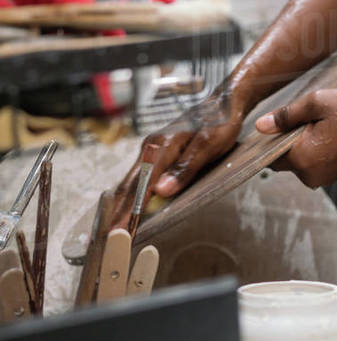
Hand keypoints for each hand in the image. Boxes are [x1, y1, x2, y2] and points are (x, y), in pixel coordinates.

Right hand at [112, 86, 244, 224]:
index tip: (119, 230)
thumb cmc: (219, 123)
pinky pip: (140, 177)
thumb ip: (185, 168)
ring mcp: (152, 150)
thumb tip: (162, 190)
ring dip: (122, 205)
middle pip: (130, 184)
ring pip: (133, 181)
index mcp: (163, 145)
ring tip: (113, 228)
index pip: (141, 184)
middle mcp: (152, 147)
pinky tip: (127, 207)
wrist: (224, 103)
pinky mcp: (157, 153)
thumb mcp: (209, 146)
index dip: (129, 209)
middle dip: (117, 211)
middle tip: (108, 237)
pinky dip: (132, 195)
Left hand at [256, 88, 336, 188]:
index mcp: (302, 159)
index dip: (269, 137)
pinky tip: (331, 131)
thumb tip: (261, 126)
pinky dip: (315, 147)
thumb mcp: (318, 103)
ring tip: (324, 122)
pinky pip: (312, 161)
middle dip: (289, 137)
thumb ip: (286, 115)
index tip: (278, 120)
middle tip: (309, 116)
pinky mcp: (332, 175)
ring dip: (303, 141)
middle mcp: (309, 176)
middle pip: (283, 157)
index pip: (268, 154)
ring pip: (298, 158)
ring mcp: (322, 178)